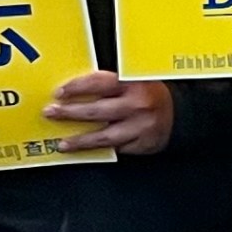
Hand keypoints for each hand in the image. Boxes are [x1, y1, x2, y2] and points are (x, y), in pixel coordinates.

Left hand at [43, 71, 174, 157]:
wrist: (181, 114)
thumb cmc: (149, 95)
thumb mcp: (134, 82)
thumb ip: (110, 85)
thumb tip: (72, 92)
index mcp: (133, 82)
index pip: (99, 83)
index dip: (76, 88)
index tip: (58, 93)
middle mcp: (138, 103)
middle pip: (96, 110)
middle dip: (69, 113)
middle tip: (50, 113)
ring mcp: (141, 125)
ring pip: (104, 136)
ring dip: (79, 140)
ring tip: (62, 143)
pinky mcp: (144, 143)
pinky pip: (116, 148)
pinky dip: (99, 150)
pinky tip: (85, 150)